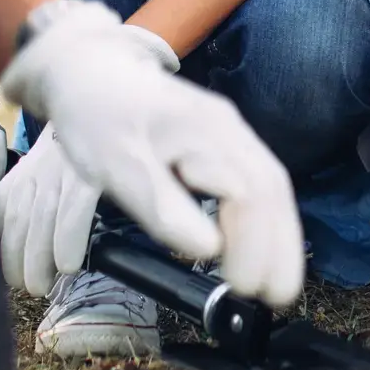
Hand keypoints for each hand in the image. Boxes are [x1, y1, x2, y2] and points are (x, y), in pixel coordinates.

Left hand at [0, 0, 302, 308]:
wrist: (89, 73)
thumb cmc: (97, 117)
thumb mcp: (117, 164)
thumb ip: (161, 204)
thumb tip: (207, 249)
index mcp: (204, 130)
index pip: (249, 193)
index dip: (254, 242)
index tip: (241, 286)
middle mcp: (227, 129)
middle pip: (271, 188)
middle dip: (280, 245)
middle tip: (276, 296)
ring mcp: (228, 133)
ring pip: (269, 185)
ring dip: (278, 235)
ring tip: (275, 282)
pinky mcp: (221, 142)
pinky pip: (255, 182)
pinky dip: (263, 219)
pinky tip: (258, 247)